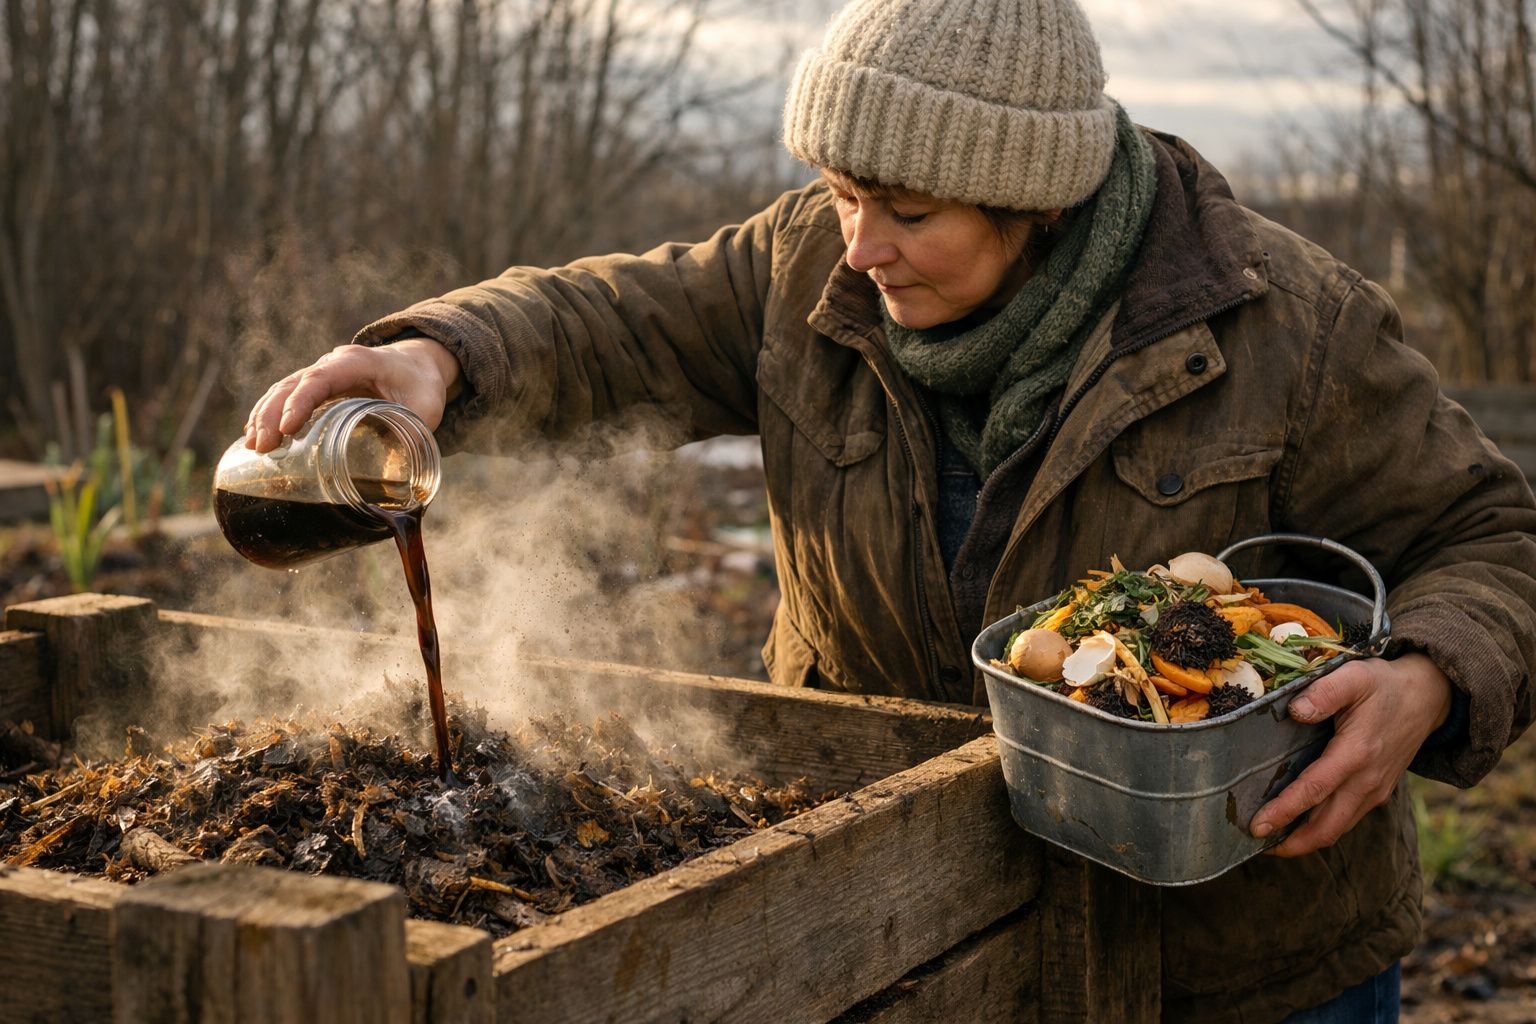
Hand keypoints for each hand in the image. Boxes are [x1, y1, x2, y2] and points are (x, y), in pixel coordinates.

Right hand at [243, 339, 462, 451]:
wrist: (417, 364)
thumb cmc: (422, 385)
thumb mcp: (427, 407)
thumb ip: (414, 432)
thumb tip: (400, 474)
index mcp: (359, 362)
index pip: (321, 378)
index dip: (300, 401)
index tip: (286, 428)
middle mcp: (334, 364)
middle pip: (294, 384)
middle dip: (272, 413)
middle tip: (262, 446)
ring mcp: (322, 373)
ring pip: (284, 389)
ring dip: (264, 415)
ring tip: (253, 446)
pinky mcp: (317, 388)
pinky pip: (286, 396)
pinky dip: (269, 414)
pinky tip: (256, 437)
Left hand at [1249, 653, 1452, 856]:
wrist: (1429, 697)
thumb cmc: (1385, 685)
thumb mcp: (1355, 677)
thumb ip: (1325, 692)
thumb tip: (1295, 711)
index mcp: (1357, 753)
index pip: (1315, 789)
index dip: (1284, 811)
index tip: (1256, 826)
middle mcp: (1367, 780)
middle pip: (1327, 826)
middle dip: (1291, 841)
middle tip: (1255, 843)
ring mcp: (1375, 790)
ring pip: (1337, 827)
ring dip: (1305, 840)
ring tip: (1271, 842)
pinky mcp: (1377, 792)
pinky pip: (1346, 819)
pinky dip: (1321, 828)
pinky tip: (1298, 824)